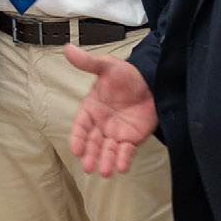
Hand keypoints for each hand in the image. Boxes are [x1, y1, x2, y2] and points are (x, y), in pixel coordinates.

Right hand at [65, 44, 157, 176]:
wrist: (152, 81)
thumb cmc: (126, 75)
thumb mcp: (107, 66)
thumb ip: (88, 62)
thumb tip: (67, 48)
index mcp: (91, 108)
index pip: (80, 126)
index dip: (77, 138)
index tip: (75, 149)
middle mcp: (101, 124)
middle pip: (92, 142)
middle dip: (90, 155)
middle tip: (88, 167)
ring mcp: (116, 133)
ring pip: (108, 150)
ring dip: (106, 161)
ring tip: (105, 172)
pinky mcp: (132, 139)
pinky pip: (126, 151)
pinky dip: (123, 160)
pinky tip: (122, 168)